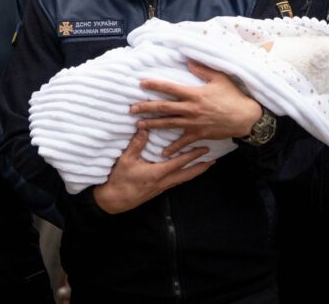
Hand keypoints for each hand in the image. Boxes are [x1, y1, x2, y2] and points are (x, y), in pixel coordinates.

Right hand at [92, 130, 212, 213]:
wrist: (115, 200)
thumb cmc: (120, 179)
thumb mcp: (126, 160)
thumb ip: (137, 144)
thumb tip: (144, 128)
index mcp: (158, 172)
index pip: (180, 162)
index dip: (193, 155)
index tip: (205, 149)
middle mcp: (163, 181)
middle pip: (187, 174)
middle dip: (201, 167)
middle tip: (213, 161)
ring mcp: (162, 187)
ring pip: (183, 179)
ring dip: (195, 172)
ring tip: (204, 166)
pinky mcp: (158, 190)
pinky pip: (176, 182)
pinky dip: (185, 176)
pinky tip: (186, 173)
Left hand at [131, 60, 261, 154]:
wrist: (245, 117)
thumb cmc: (233, 96)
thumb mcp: (219, 78)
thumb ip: (202, 69)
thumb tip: (188, 60)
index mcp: (194, 94)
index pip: (170, 88)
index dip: (155, 85)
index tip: (141, 84)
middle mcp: (191, 109)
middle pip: (164, 107)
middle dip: (146, 107)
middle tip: (131, 108)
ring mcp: (194, 123)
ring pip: (169, 124)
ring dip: (153, 124)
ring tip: (139, 125)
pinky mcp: (199, 134)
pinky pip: (183, 142)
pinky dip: (173, 148)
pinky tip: (163, 152)